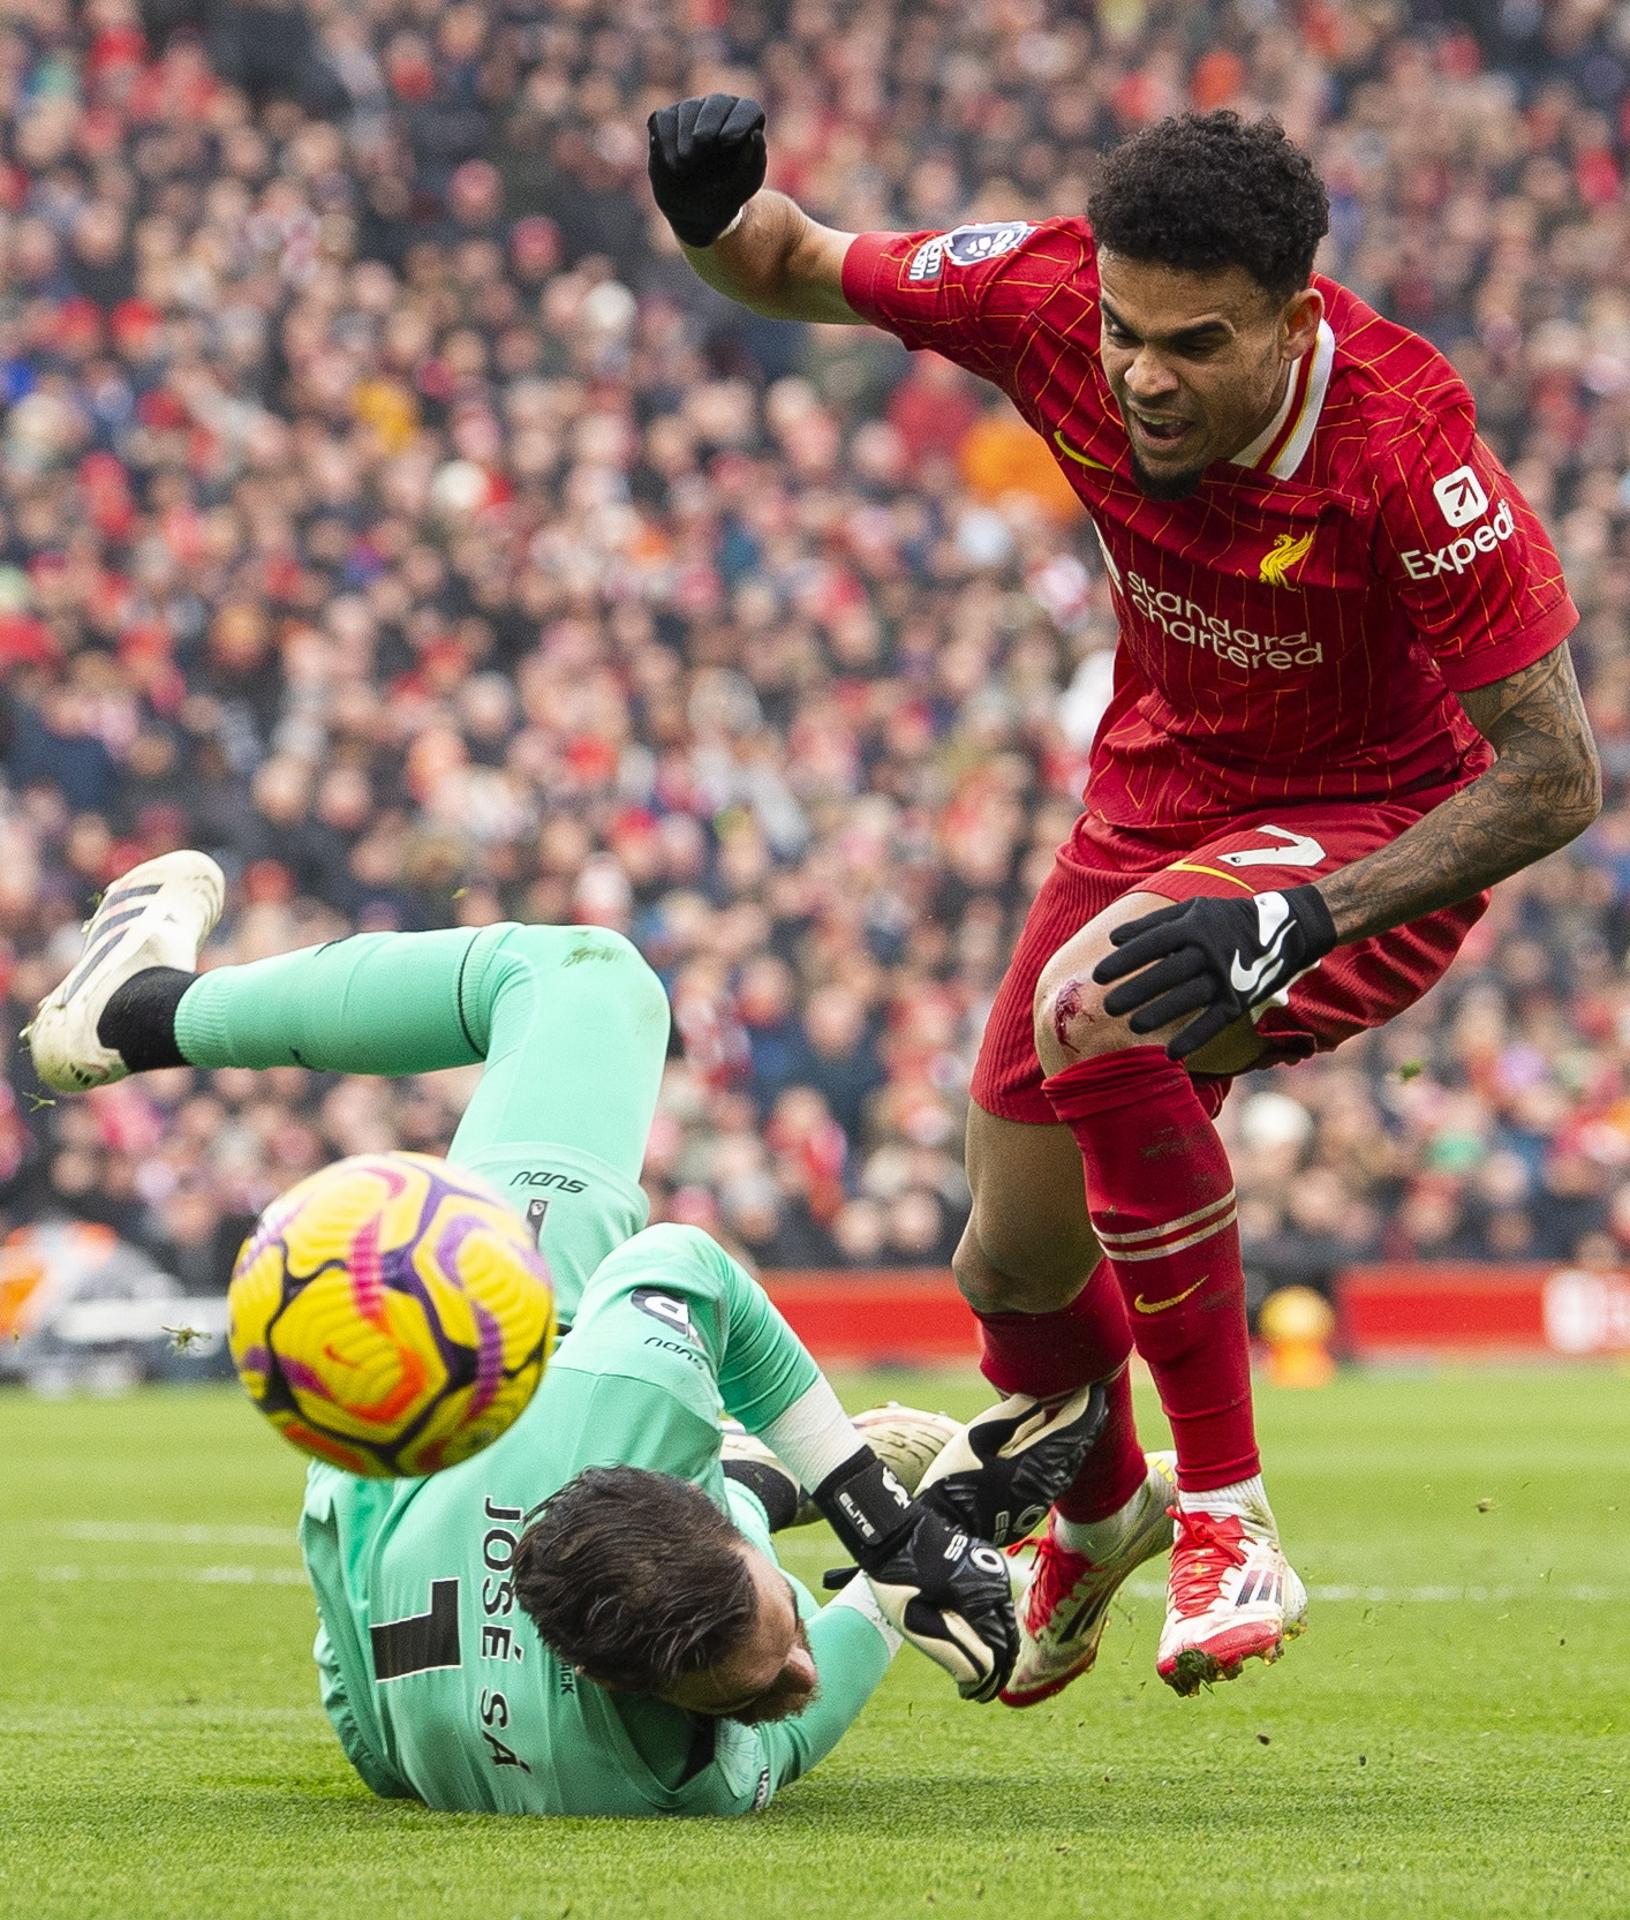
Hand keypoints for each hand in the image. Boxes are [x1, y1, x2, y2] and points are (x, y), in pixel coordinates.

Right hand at [647, 94, 766, 247]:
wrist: (695, 211)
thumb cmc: (726, 194)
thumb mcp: (745, 186)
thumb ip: (756, 161)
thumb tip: (756, 134)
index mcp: (746, 124)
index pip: (749, 110)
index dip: (739, 121)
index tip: (726, 141)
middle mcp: (720, 111)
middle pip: (717, 103)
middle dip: (708, 122)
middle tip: (702, 145)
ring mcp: (692, 112)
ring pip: (688, 109)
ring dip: (685, 137)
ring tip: (685, 165)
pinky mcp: (666, 119)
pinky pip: (664, 118)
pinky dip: (667, 141)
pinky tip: (673, 164)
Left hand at [813, 1453, 1016, 1700]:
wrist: (892, 1535)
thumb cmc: (898, 1580)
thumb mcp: (916, 1624)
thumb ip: (952, 1653)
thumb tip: (980, 1678)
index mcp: (981, 1598)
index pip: (998, 1650)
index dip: (990, 1679)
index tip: (975, 1697)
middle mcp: (994, 1582)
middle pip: (1006, 1636)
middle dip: (996, 1666)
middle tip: (980, 1690)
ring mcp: (991, 1570)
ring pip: (1004, 1619)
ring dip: (995, 1646)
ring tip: (980, 1670)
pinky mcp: (984, 1564)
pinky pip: (995, 1602)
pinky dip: (990, 1624)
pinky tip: (978, 1638)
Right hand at [915, 1386, 1105, 1546]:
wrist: (942, 1527)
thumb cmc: (954, 1478)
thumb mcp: (976, 1437)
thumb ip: (1010, 1416)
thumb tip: (1036, 1403)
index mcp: (1034, 1464)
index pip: (1071, 1431)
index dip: (1085, 1407)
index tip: (1093, 1387)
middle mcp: (1046, 1485)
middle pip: (1076, 1448)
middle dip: (1087, 1421)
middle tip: (1095, 1397)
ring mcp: (1040, 1501)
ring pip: (1068, 1464)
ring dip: (1076, 1439)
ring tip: (1080, 1417)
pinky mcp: (1031, 1509)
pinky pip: (1057, 1475)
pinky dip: (1063, 1455)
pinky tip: (1058, 1445)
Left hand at [1091, 885, 1336, 1060]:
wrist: (1287, 928)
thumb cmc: (1228, 918)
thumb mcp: (1195, 909)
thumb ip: (1154, 923)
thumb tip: (1113, 938)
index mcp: (1194, 926)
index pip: (1151, 943)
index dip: (1124, 960)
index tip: (1099, 975)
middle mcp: (1208, 951)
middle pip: (1165, 973)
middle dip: (1134, 991)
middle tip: (1107, 1007)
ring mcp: (1226, 976)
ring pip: (1187, 998)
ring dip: (1159, 1014)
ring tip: (1133, 1026)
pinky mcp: (1240, 999)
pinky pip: (1214, 1021)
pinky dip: (1193, 1038)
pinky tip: (1171, 1053)